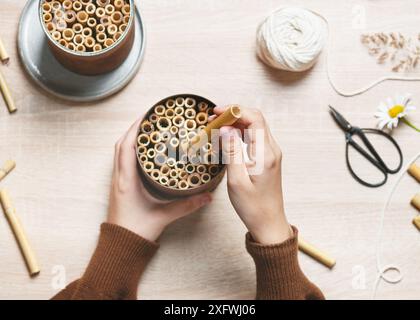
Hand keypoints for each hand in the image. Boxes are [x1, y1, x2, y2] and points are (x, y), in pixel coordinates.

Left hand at [107, 118, 212, 241]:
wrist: (120, 246)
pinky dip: (129, 150)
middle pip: (121, 144)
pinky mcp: (120, 187)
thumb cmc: (136, 232)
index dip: (136, 128)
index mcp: (126, 181)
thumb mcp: (163, 216)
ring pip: (119, 152)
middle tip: (150, 118)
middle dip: (134, 128)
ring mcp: (117, 182)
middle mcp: (118, 178)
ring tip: (147, 130)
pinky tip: (143, 152)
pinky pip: (121, 161)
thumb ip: (186, 206)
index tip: (147, 115)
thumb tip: (207, 196)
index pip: (127, 147)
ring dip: (131, 138)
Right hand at [214, 106, 291, 244]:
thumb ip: (232, 151)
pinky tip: (226, 139)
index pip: (254, 118)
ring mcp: (271, 154)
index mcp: (265, 155)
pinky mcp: (267, 159)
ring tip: (216, 128)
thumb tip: (226, 129)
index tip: (216, 112)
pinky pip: (254, 138)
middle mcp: (271, 150)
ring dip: (236, 124)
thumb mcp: (236, 180)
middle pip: (255, 119)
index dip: (235, 110)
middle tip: (212, 120)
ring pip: (254, 127)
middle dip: (233, 114)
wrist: (268, 223)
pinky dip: (240, 134)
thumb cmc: (253, 207)